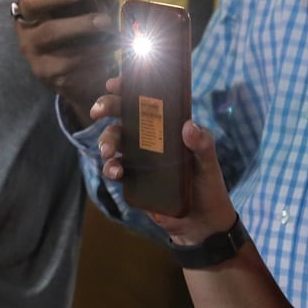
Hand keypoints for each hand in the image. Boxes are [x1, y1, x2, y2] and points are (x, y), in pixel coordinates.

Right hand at [7, 0, 116, 115]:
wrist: (84, 79)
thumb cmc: (85, 36)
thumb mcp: (92, 12)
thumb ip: (100, 0)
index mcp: (34, 3)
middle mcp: (26, 23)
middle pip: (30, 2)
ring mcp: (32, 49)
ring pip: (50, 32)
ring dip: (80, 25)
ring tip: (106, 23)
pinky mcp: (45, 71)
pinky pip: (67, 59)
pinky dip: (92, 51)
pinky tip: (109, 49)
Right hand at [92, 81, 237, 246]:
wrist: (200, 224)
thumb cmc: (208, 186)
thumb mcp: (209, 163)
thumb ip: (202, 145)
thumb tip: (189, 127)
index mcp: (168, 126)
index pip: (147, 101)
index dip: (128, 89)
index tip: (115, 84)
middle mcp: (151, 137)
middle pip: (123, 116)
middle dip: (107, 109)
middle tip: (98, 112)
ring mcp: (139, 158)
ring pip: (114, 141)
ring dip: (106, 142)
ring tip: (109, 154)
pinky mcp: (133, 179)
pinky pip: (115, 168)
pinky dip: (111, 168)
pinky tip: (116, 172)